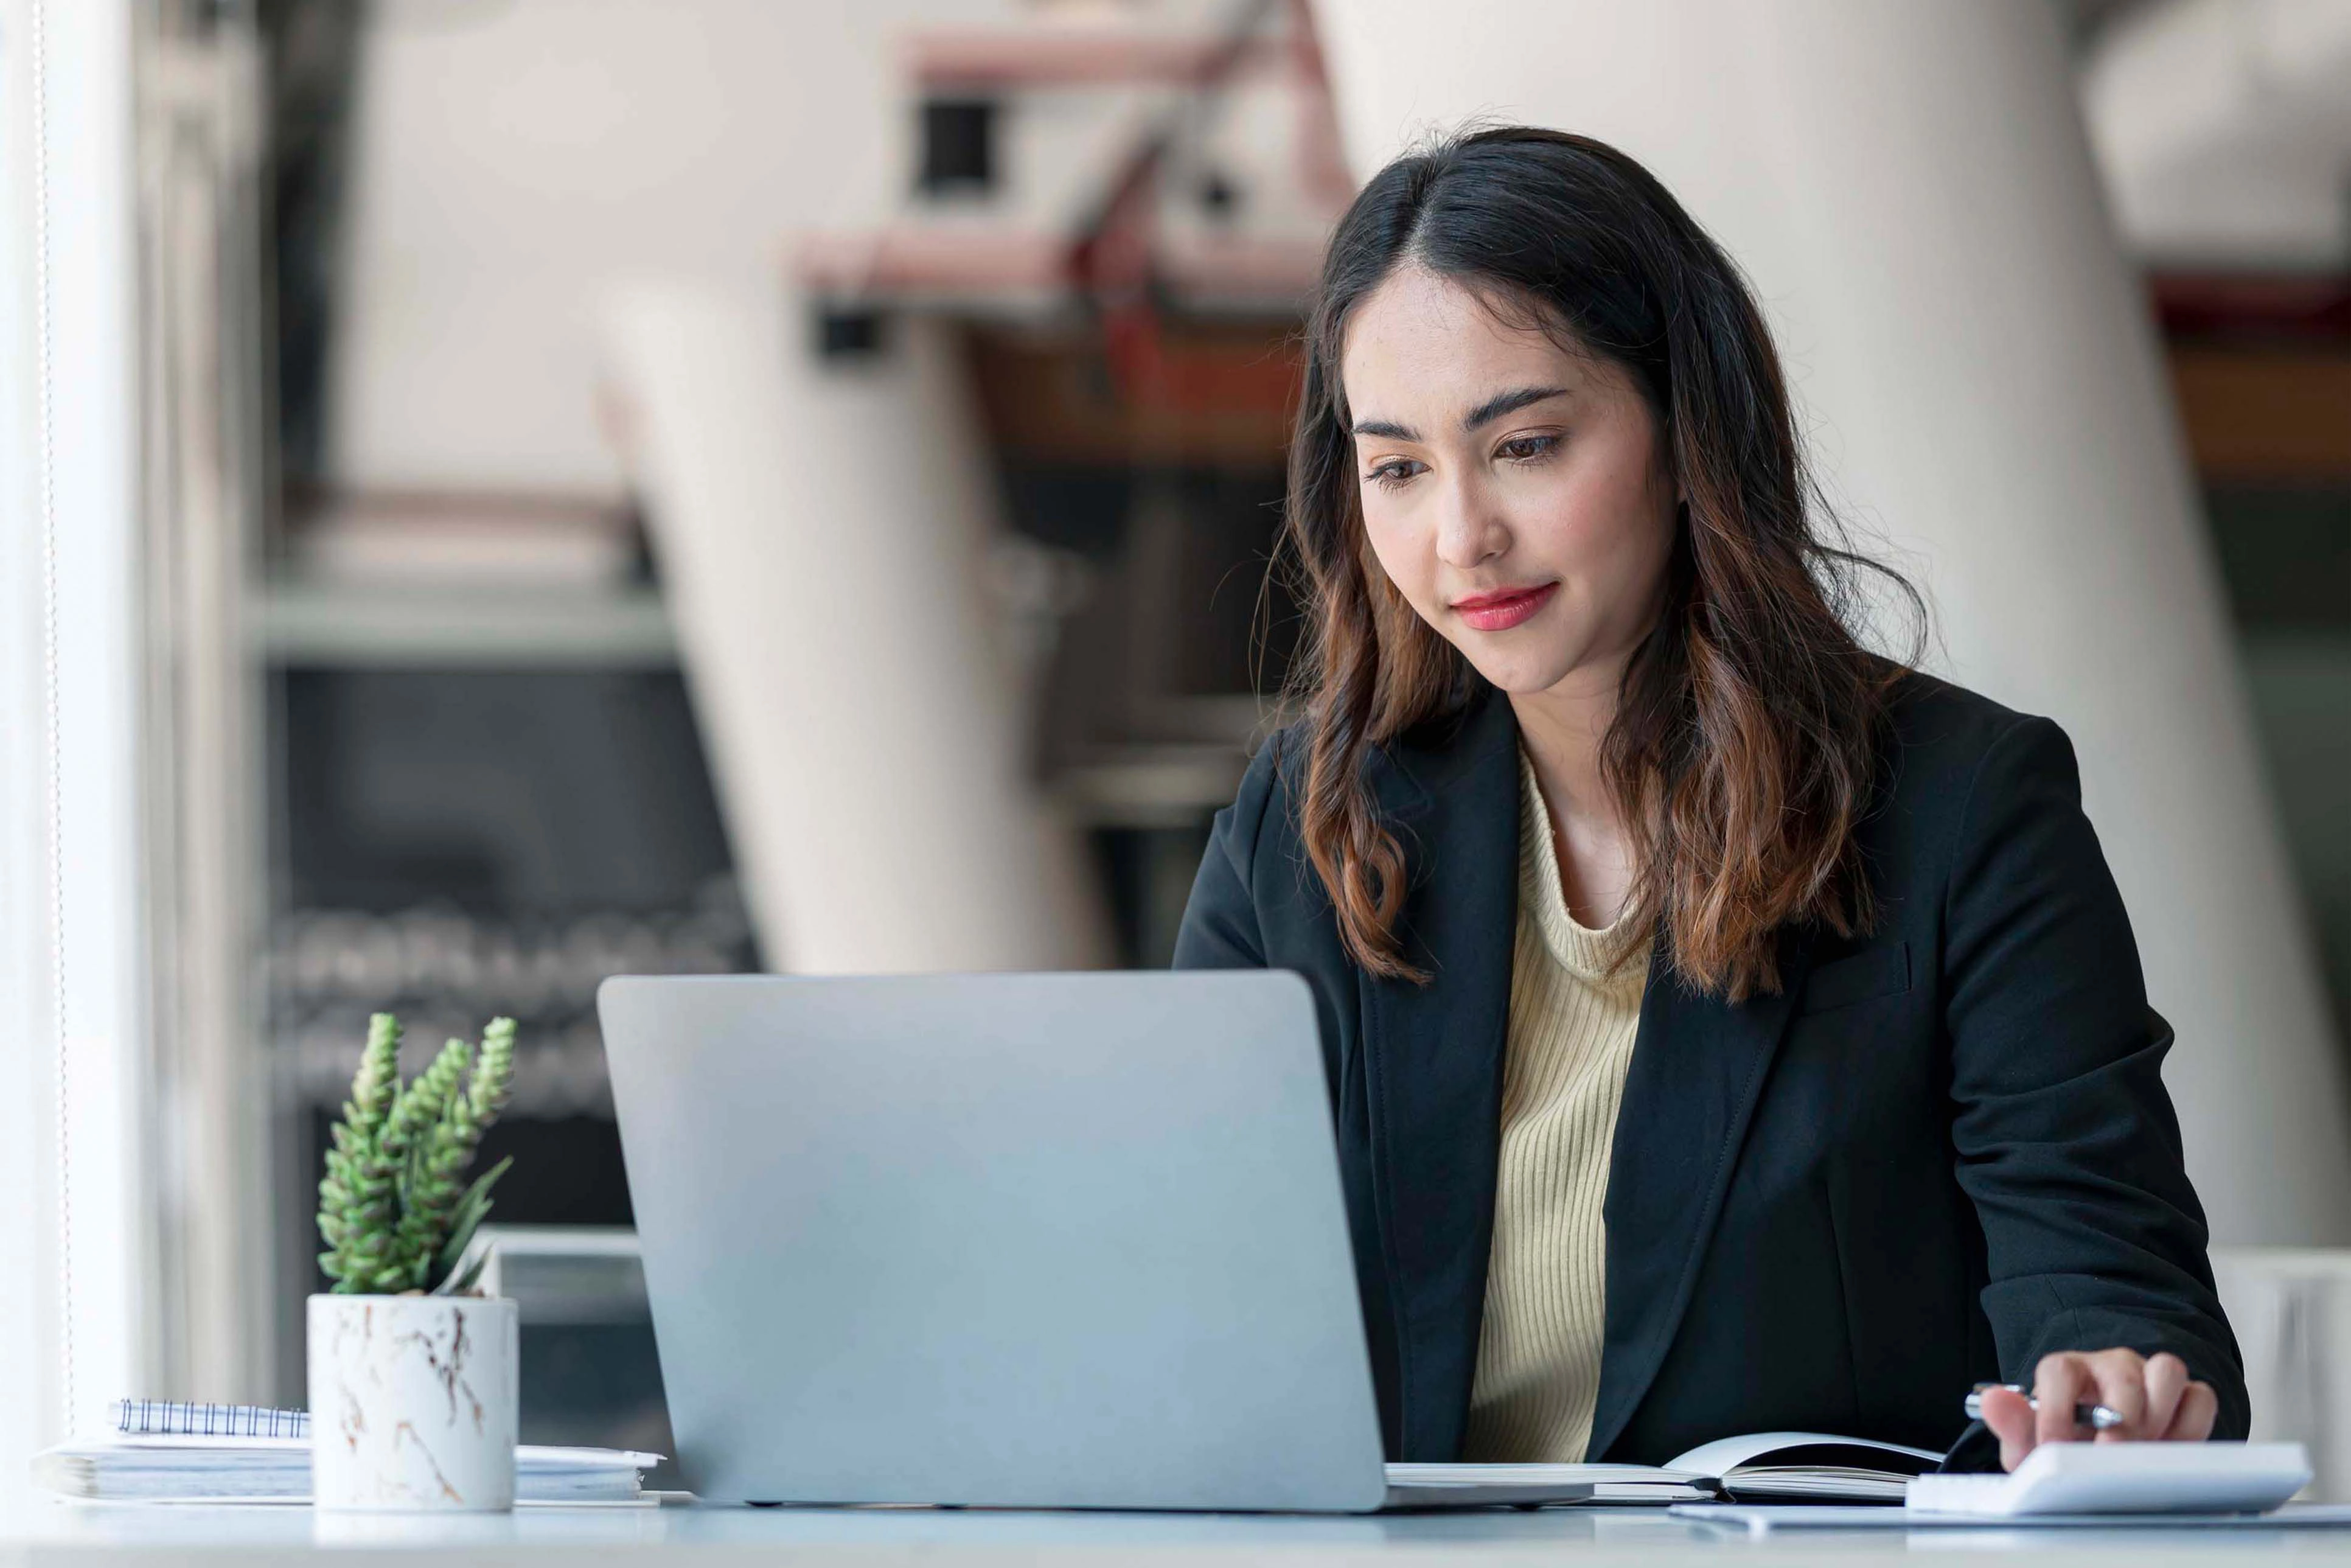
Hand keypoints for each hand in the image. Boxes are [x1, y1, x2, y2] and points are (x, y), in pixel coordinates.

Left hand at [1978, 1349, 2216, 1470]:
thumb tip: (1993, 1401)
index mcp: (2067, 1371)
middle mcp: (2110, 1366)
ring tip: (2144, 1449)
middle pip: (2122, 1373)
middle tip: (2110, 1453)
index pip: (2059, 1372)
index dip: (2055, 1410)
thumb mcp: (2031, 1441)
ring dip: (2159, 1415)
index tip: (2054, 1446)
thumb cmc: (2067, 1439)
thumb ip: (2011, 1423)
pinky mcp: (2184, 1396)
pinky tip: (2171, 1451)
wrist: (2099, 1448)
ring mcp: (2149, 1376)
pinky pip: (2200, 1397)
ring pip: (2168, 1371)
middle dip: (2119, 1419)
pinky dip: (2191, 1426)